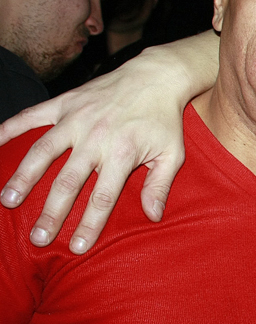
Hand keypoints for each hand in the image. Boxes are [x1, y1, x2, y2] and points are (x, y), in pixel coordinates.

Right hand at [0, 53, 187, 252]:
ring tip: (8, 201)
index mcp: (123, 153)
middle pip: (68, 182)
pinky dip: (8, 129)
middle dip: (52, 212)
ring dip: (23, 177)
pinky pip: (30, 117)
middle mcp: (95, 137)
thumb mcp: (172, 154)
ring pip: (42, 152)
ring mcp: (76, 119)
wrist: (154, 76)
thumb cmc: (163, 120)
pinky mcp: (63, 103)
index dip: (89, 224)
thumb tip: (153, 217)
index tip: (77, 247)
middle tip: (38, 238)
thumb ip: (159, 185)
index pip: (102, 197)